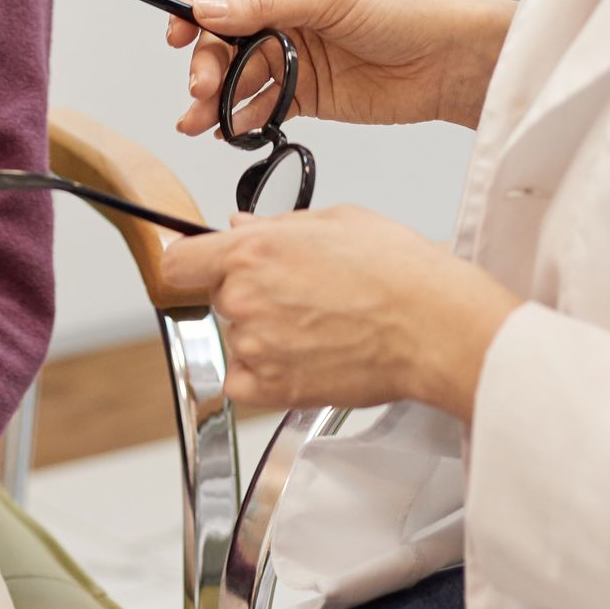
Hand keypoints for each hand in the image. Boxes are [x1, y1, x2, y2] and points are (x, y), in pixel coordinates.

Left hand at [160, 205, 519, 420]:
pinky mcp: (273, 388)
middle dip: (249, 292)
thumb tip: (240, 224)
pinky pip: (243, 382)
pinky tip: (303, 356)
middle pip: (218, 297)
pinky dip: (264, 374)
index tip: (200, 265)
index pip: (178, 261)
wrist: (430, 324)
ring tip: (317, 323)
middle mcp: (244, 298)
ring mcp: (256, 347)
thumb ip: (275, 224)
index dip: (190, 262)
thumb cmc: (397, 270)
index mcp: (252, 249)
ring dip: (263, 333)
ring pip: (236, 338)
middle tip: (298, 292)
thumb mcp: (334, 220)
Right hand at [169, 0, 511, 138]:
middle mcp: (279, 13)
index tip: (179, 37)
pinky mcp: (302, 94)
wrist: (442, 62)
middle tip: (200, 89)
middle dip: (205, 64)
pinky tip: (228, 131)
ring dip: (212, 100)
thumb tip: (205, 10)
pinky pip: (259, 106)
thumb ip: (263, 8)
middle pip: (221, 38)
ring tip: (197, 123)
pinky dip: (239, 120)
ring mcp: (289, 55)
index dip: (193, 10)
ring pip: (235, 77)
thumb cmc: (397, 11)